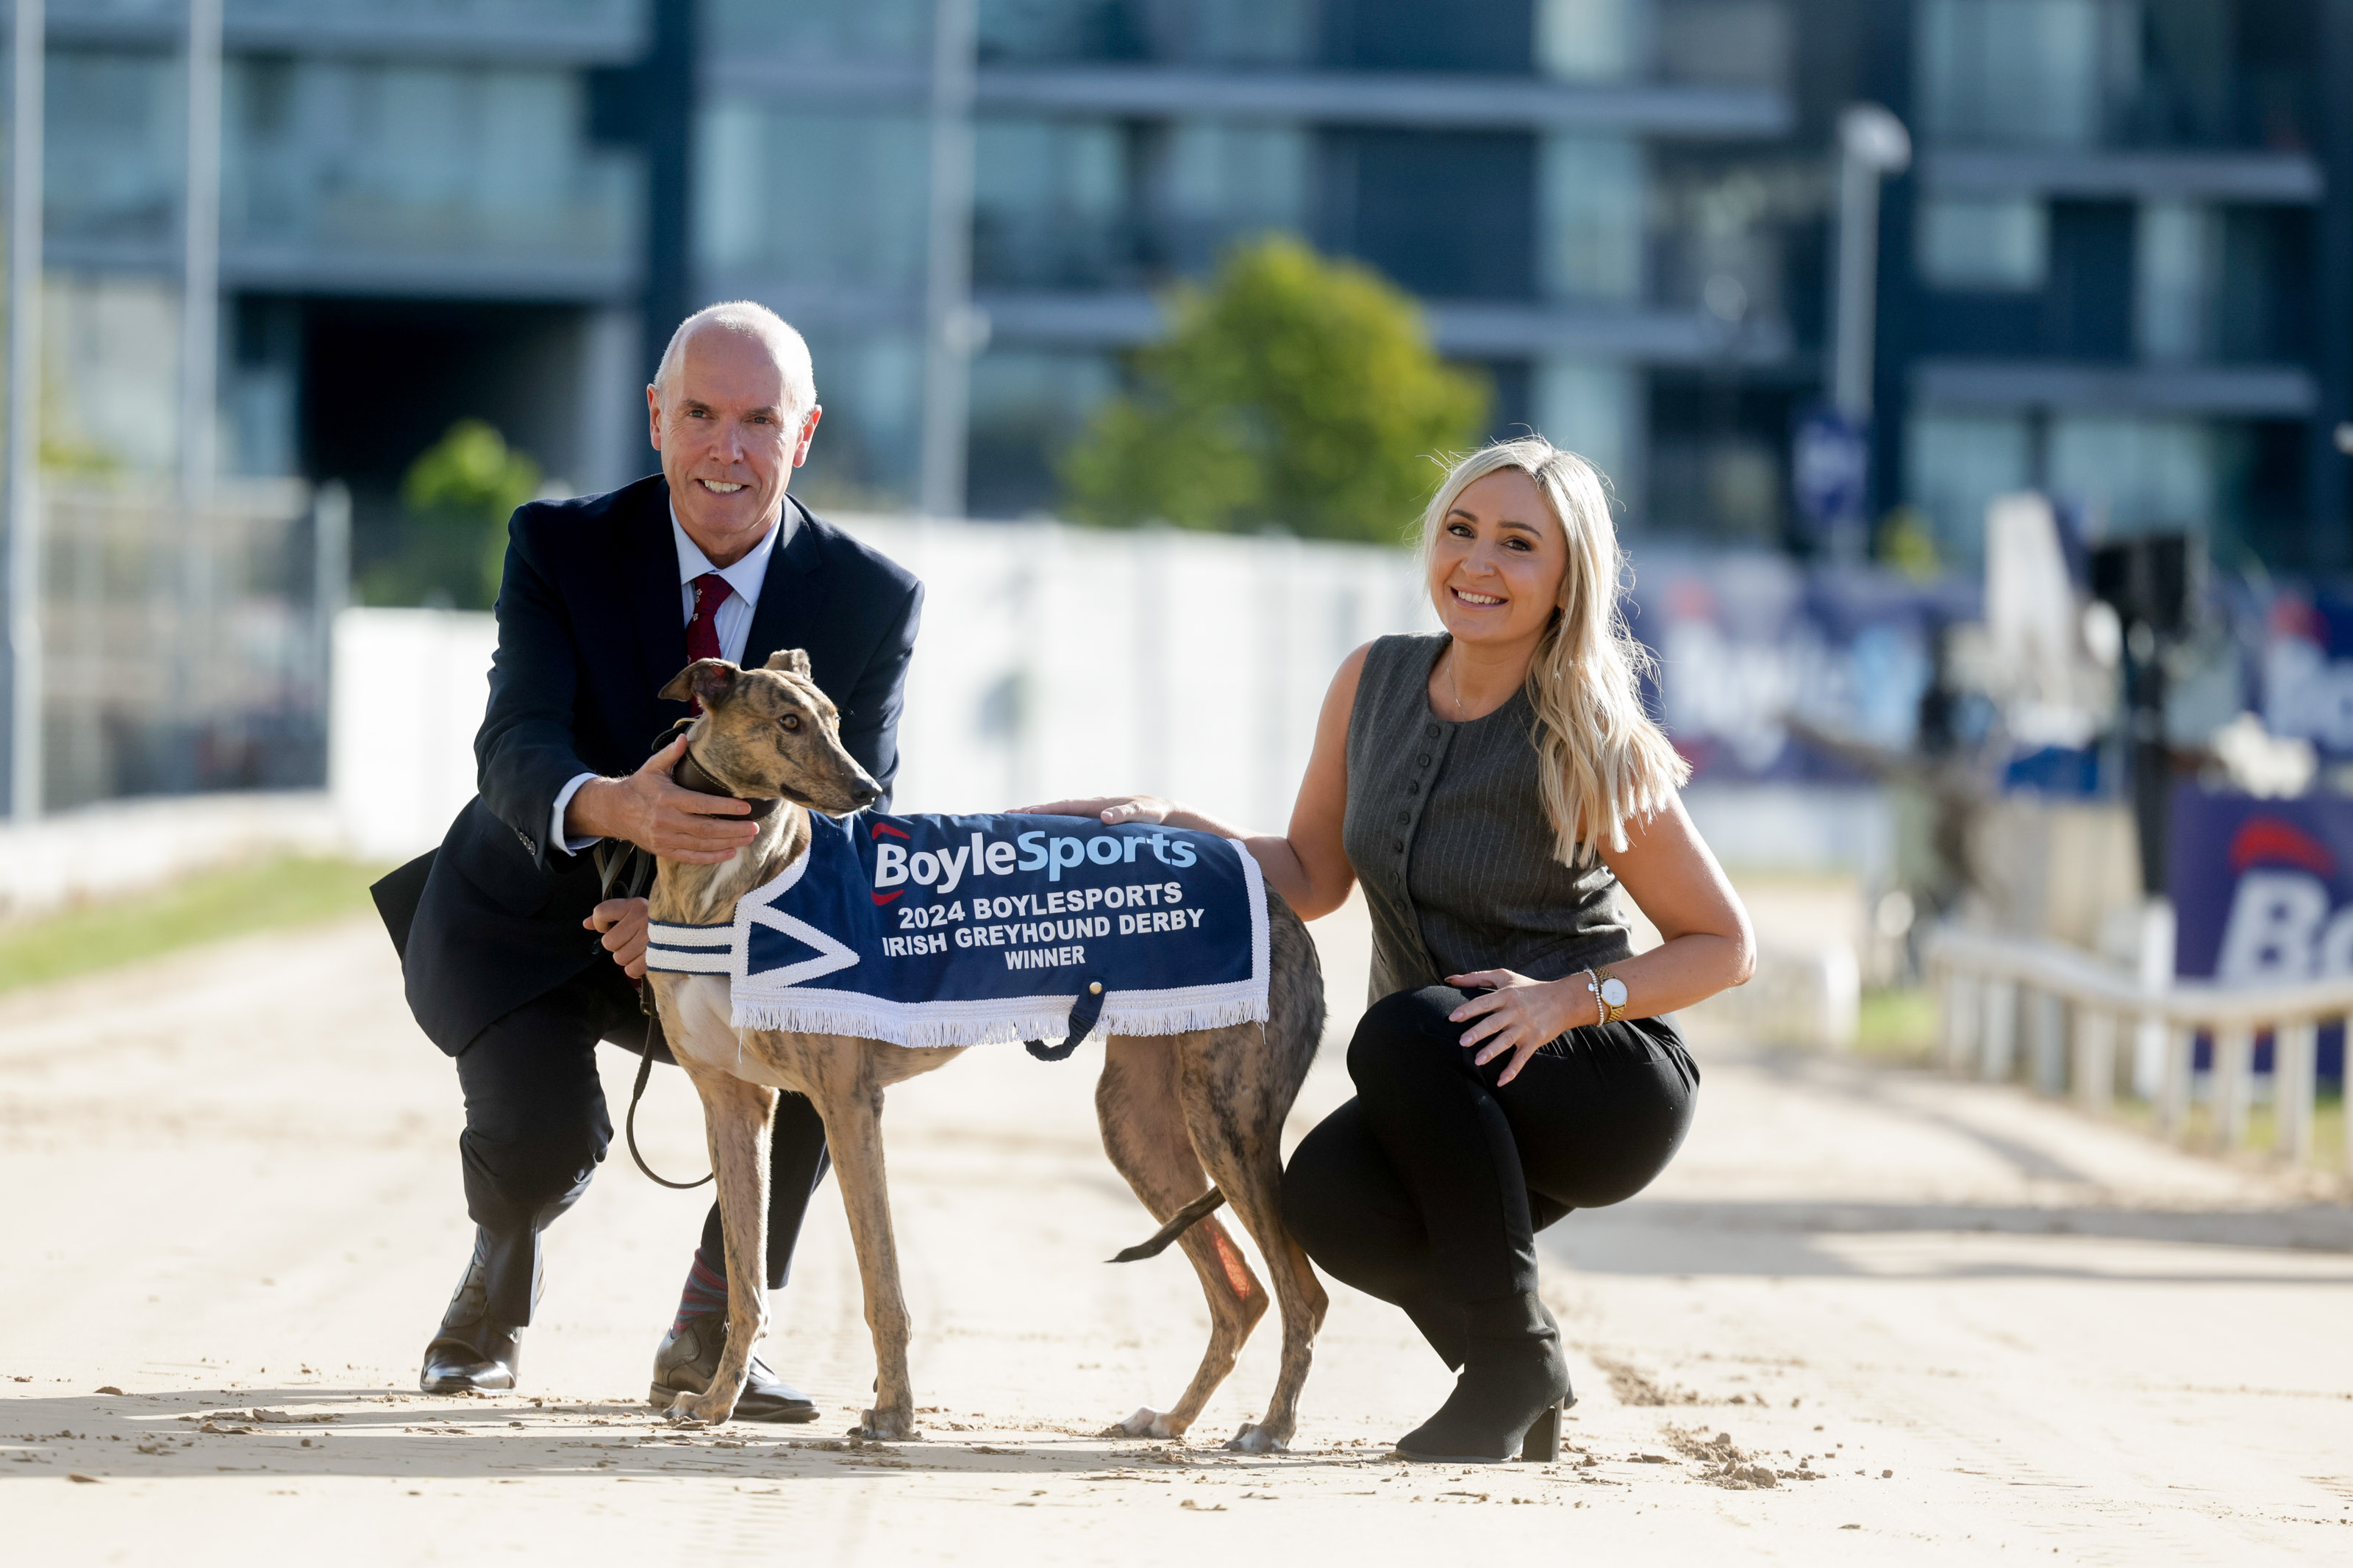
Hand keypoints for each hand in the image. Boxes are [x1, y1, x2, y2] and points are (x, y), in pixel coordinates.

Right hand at [567, 735, 756, 863]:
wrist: (614, 811)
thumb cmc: (639, 786)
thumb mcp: (652, 767)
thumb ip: (671, 753)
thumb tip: (686, 737)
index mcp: (668, 799)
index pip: (702, 805)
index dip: (725, 808)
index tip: (746, 808)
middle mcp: (667, 821)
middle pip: (706, 829)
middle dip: (733, 829)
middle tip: (754, 828)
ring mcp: (665, 838)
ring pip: (701, 844)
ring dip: (727, 843)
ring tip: (748, 839)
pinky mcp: (663, 850)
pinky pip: (691, 857)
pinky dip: (711, 857)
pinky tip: (729, 852)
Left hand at [585, 897, 649, 979]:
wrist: (689, 928)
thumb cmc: (656, 920)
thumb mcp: (633, 910)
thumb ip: (608, 916)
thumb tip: (585, 924)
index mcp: (635, 905)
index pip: (601, 912)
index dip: (600, 923)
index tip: (608, 925)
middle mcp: (640, 920)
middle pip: (608, 942)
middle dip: (618, 944)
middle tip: (632, 939)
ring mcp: (648, 939)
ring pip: (619, 958)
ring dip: (628, 957)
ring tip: (641, 949)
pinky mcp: (654, 957)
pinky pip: (630, 970)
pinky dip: (636, 967)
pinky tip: (645, 958)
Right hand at [1012, 794, 1174, 825]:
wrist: (1163, 814)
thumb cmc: (1153, 813)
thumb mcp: (1141, 813)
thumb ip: (1125, 814)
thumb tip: (1103, 816)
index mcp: (1096, 805)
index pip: (1064, 807)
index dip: (1043, 811)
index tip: (1023, 814)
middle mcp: (1089, 809)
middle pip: (1055, 811)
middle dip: (1031, 814)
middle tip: (1006, 818)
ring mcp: (1089, 817)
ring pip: (1059, 819)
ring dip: (1039, 822)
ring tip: (1016, 828)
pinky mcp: (1093, 827)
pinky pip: (1069, 828)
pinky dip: (1053, 830)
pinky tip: (1043, 841)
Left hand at [1444, 969, 1590, 1085]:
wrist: (1564, 1000)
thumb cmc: (1529, 988)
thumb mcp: (1505, 977)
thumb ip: (1476, 978)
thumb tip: (1450, 979)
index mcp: (1506, 996)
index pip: (1484, 1003)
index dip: (1469, 1010)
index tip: (1453, 1017)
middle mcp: (1515, 1012)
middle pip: (1494, 1023)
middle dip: (1478, 1032)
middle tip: (1462, 1041)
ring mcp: (1525, 1028)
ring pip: (1507, 1041)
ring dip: (1493, 1051)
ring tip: (1478, 1061)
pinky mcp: (1534, 1041)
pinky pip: (1522, 1058)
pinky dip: (1513, 1070)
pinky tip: (1501, 1081)